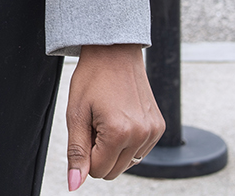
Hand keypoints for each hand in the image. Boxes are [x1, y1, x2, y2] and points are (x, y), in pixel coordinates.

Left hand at [64, 44, 164, 187]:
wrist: (115, 52)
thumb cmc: (92, 78)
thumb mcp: (76, 114)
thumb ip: (76, 152)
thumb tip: (74, 184)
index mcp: (119, 133)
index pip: (98, 171)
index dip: (86, 155)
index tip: (86, 129)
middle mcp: (141, 135)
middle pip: (114, 171)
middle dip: (100, 154)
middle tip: (95, 123)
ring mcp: (153, 132)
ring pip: (128, 164)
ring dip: (114, 149)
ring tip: (107, 119)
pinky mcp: (159, 127)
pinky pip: (140, 151)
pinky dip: (127, 143)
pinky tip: (121, 119)